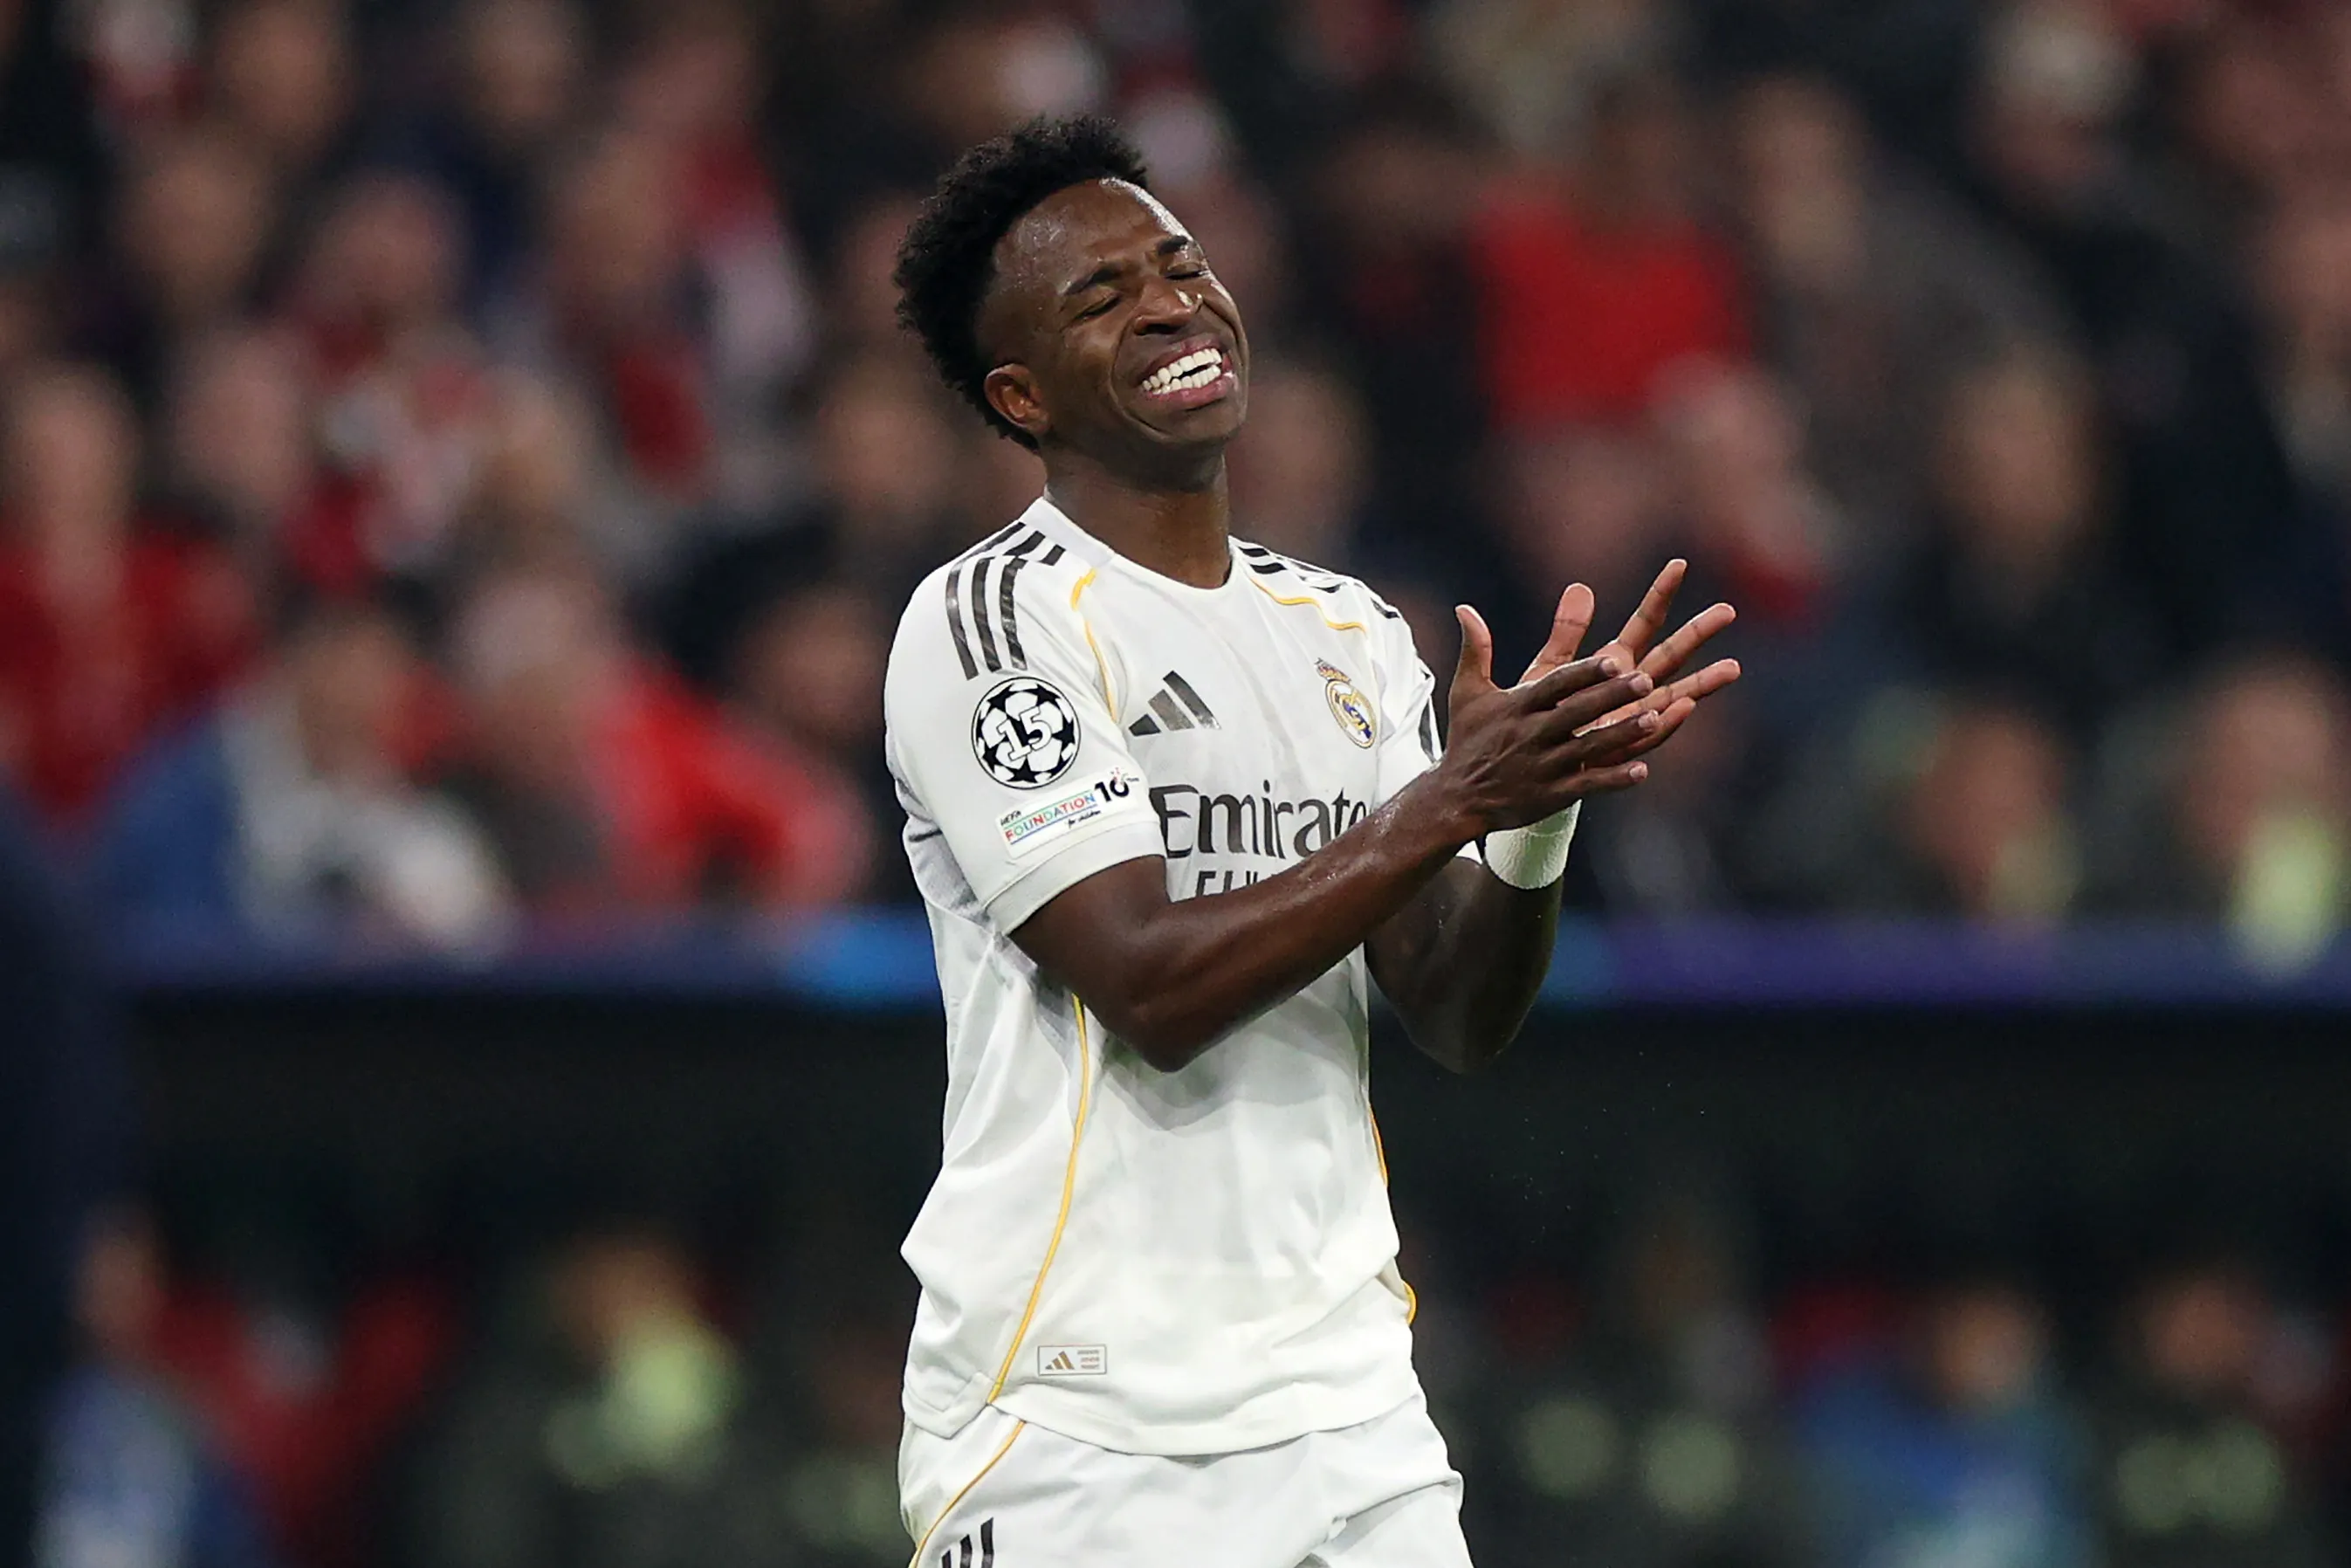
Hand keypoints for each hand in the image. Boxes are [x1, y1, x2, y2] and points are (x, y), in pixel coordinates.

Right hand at [1433, 605, 1658, 834]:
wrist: (1456, 799)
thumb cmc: (1468, 740)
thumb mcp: (1467, 693)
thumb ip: (1475, 650)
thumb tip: (1464, 608)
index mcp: (1517, 707)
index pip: (1555, 685)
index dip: (1584, 673)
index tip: (1613, 659)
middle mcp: (1532, 734)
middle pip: (1577, 712)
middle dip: (1611, 697)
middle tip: (1645, 680)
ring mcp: (1544, 767)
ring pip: (1588, 748)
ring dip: (1621, 734)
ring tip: (1654, 719)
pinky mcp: (1552, 795)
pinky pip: (1587, 786)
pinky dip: (1614, 780)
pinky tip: (1642, 771)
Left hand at [1518, 560, 1740, 757]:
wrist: (1529, 762)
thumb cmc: (1541, 714)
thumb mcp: (1549, 669)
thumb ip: (1566, 633)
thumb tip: (1580, 587)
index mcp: (1615, 663)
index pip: (1644, 622)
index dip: (1660, 595)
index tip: (1678, 564)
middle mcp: (1632, 688)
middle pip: (1671, 655)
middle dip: (1698, 634)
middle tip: (1728, 610)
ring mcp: (1633, 718)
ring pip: (1675, 695)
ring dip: (1702, 683)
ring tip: (1733, 667)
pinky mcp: (1624, 747)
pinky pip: (1651, 733)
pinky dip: (1669, 720)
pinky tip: (1686, 705)